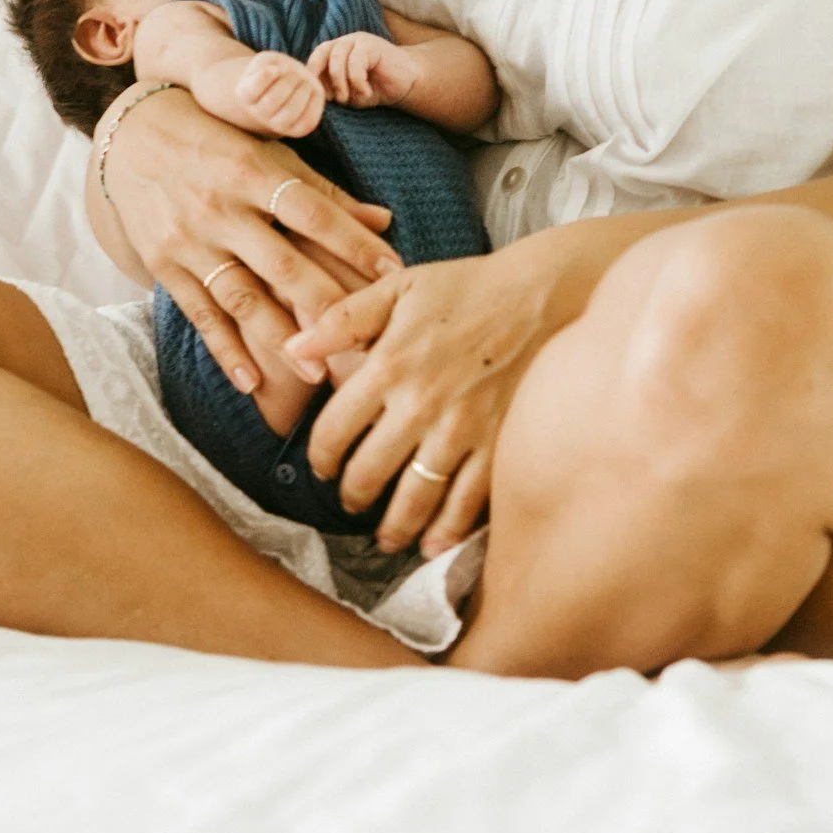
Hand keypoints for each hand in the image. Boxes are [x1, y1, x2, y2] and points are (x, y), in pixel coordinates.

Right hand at [101, 87, 400, 399]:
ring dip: (280, 339)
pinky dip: (225, 350)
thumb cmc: (216, 140)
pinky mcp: (163, 265)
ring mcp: (189, 240)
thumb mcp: (266, 150)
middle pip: (281, 263)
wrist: (130, 137)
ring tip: (317, 374)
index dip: (354, 242)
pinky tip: (251, 383)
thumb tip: (384, 221)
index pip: (313, 211)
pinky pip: (199, 313)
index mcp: (253, 170)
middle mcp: (220, 207)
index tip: (394, 273)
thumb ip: (324, 191)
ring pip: (241, 296)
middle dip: (324, 304)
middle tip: (363, 341)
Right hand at [231, 50, 324, 137]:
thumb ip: (269, 63)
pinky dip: (315, 103)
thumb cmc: (273, 72)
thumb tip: (276, 72)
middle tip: (294, 73)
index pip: (253, 89)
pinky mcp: (297, 129)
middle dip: (288, 80)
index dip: (264, 77)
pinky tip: (312, 91)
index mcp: (246, 95)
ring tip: (305, 81)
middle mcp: (260, 114)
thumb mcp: (266, 60)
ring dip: (302, 91)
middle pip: (273, 100)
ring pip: (290, 113)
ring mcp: (278, 125)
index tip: (273, 68)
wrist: (279, 91)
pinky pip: (308, 121)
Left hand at [281, 239, 573, 557]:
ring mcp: (460, 431)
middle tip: (351, 502)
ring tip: (385, 537)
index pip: (334, 431)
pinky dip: (446, 533)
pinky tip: (432, 545)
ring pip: (413, 500)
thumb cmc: (465, 287)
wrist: (539, 295)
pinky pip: (466, 503)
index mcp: (388, 365)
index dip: (321, 457)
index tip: (323, 466)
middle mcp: (419, 406)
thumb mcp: (396, 288)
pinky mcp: (496, 445)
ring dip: (393, 527)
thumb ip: (341, 320)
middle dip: (352, 496)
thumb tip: (293, 348)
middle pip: (368, 474)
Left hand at [306, 31, 421, 107]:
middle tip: (333, 99)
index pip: (314, 58)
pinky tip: (367, 93)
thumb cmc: (375, 88)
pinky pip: (356, 63)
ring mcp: (358, 41)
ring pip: (337, 59)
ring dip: (340, 83)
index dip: (312, 76)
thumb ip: (332, 90)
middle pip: (322, 54)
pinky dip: (358, 83)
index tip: (318, 97)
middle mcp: (344, 43)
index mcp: (334, 52)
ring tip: (348, 99)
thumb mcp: (349, 93)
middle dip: (324, 80)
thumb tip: (315, 94)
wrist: (406, 82)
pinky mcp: (372, 45)